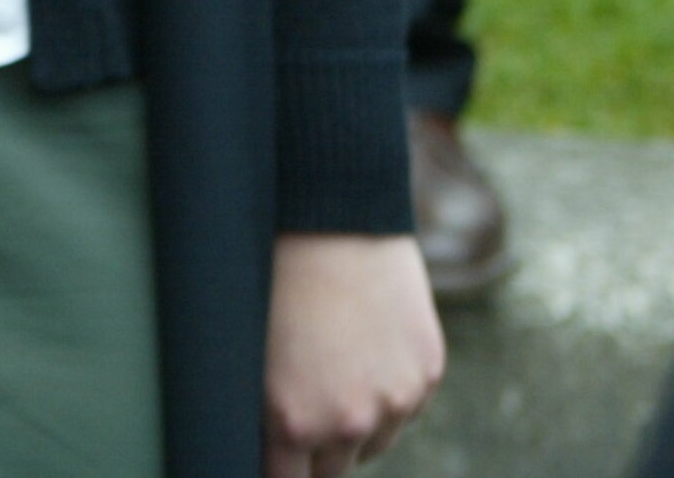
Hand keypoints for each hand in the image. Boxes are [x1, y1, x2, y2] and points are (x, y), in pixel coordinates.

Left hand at [264, 233, 441, 475]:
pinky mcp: (426, 373)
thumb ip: (262, 412)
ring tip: (329, 376)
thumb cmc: (267, 277)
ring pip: (373, 443)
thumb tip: (266, 443)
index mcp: (292, 421)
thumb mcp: (247, 353)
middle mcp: (349, 421)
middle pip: (334, 471)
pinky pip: (406, 409)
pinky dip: (387, 396)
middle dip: (315, 454)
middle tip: (299, 416)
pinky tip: (362, 354)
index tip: (275, 458)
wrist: (329, 220)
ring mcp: (395, 400)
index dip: (280, 470)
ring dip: (354, 427)